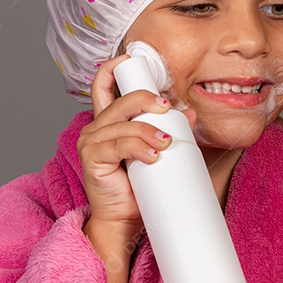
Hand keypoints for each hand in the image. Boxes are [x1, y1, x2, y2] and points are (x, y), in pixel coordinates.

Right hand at [78, 54, 198, 227]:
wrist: (126, 222)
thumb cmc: (139, 188)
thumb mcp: (158, 153)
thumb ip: (170, 130)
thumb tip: (190, 113)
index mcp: (109, 121)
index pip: (103, 84)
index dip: (114, 68)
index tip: (132, 61)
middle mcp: (96, 127)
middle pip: (120, 99)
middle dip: (147, 99)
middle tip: (168, 109)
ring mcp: (91, 142)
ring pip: (124, 124)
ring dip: (148, 131)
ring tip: (166, 144)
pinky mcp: (92, 159)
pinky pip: (118, 146)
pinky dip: (138, 147)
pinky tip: (152, 155)